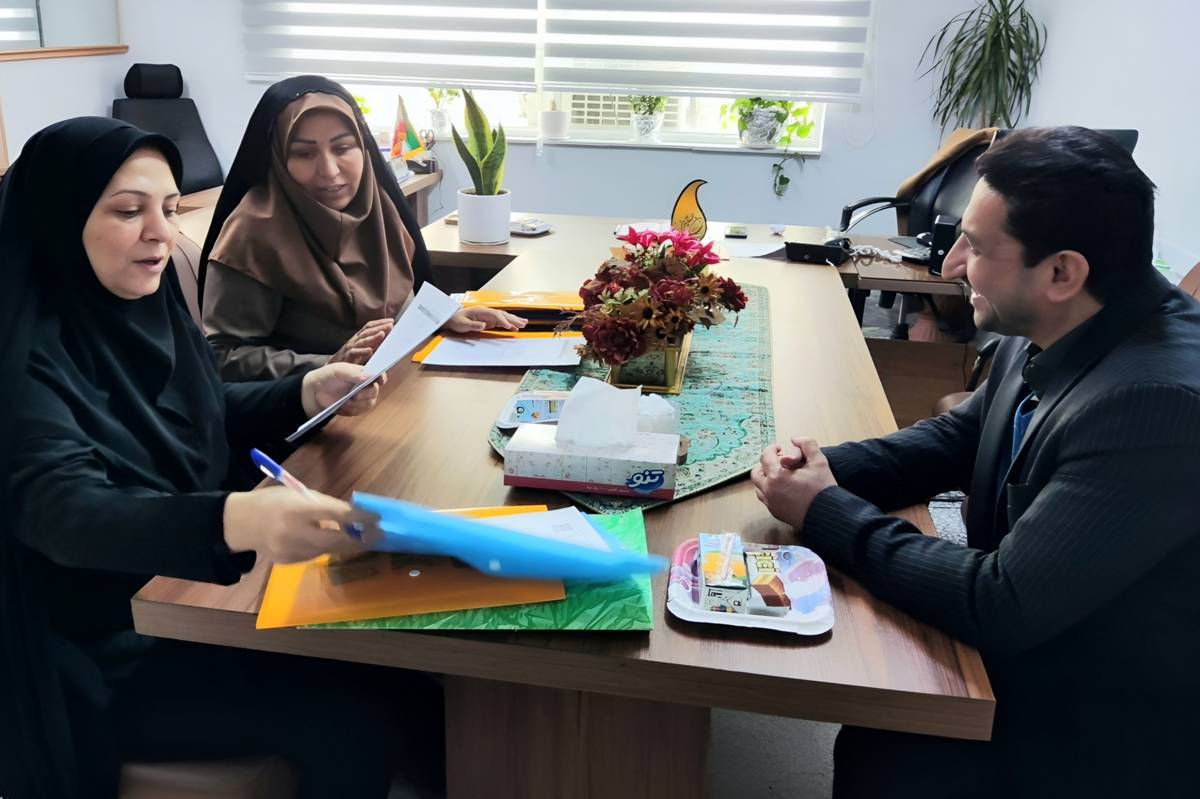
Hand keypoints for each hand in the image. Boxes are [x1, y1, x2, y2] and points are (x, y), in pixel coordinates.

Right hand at [223, 486, 369, 562]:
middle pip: (336, 540)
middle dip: (360, 539)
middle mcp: (294, 533)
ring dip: (346, 544)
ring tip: (362, 537)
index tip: (377, 518)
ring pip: (328, 550)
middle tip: (379, 535)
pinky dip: (326, 548)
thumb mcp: (298, 495)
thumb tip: (354, 514)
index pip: (336, 514)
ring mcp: (291, 551)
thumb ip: (325, 505)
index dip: (359, 517)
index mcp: (297, 510)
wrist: (242, 523)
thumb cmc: (274, 502)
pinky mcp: (289, 562)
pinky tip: (331, 541)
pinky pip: (315, 555)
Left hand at [301, 361, 386, 417]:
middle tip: (355, 396)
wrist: (316, 390)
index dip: (382, 378)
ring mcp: (362, 398)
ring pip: (368, 403)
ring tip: (345, 402)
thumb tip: (369, 376)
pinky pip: (359, 411)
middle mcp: (366, 385)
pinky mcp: (356, 408)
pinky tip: (341, 406)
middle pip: (375, 391)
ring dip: (357, 404)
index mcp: (364, 373)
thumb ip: (353, 373)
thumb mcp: (338, 370)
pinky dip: (350, 410)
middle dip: (365, 394)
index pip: (379, 375)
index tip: (379, 380)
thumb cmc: (328, 376)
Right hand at [329, 318, 393, 364]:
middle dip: (379, 327)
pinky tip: (370, 351)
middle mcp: (354, 341)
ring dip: (373, 337)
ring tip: (382, 334)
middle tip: (390, 325)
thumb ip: (374, 347)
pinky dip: (362, 351)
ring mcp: (350, 348)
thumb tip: (388, 341)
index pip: (369, 327)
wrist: (333, 369)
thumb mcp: (363, 351)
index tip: (392, 321)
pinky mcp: (346, 358)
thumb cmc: (351, 360)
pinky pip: (354, 353)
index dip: (380, 322)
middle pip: (367, 331)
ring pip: (362, 340)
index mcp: (358, 338)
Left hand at [442, 307, 526, 333]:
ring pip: (504, 317)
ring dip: (514, 320)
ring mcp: (488, 316)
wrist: (452, 319)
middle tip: (523, 323)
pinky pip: (501, 322)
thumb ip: (473, 324)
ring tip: (524, 323)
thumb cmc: (456, 320)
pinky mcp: (488, 321)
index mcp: (481, 311)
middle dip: (513, 319)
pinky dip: (508, 324)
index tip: (509, 326)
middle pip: (502, 314)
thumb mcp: (462, 324)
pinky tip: (514, 328)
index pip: (495, 314)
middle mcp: (486, 312)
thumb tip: (483, 325)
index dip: (503, 320)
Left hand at [750, 437, 837, 529]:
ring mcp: (770, 503)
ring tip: (780, 475)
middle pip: (756, 473)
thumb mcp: (819, 461)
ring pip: (759, 487)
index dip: (772, 449)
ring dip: (766, 478)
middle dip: (765, 464)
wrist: (827, 515)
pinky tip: (783, 488)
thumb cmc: (822, 488)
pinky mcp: (775, 513)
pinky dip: (770, 490)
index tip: (779, 448)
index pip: (765, 456)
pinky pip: (766, 499)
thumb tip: (795, 439)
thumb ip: (807, 444)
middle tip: (778, 462)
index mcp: (776, 476)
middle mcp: (769, 490)